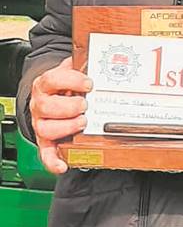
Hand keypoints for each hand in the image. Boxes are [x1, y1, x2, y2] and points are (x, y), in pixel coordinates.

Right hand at [29, 57, 92, 174]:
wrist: (51, 96)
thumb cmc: (65, 86)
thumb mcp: (71, 71)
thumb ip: (80, 65)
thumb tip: (97, 61)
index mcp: (45, 85)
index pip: (52, 80)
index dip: (71, 81)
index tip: (88, 83)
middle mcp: (40, 104)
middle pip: (46, 107)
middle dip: (69, 106)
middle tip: (85, 105)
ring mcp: (42, 123)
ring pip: (45, 129)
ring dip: (66, 127)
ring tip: (82, 123)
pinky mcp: (46, 141)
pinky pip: (45, 154)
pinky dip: (53, 161)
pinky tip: (63, 165)